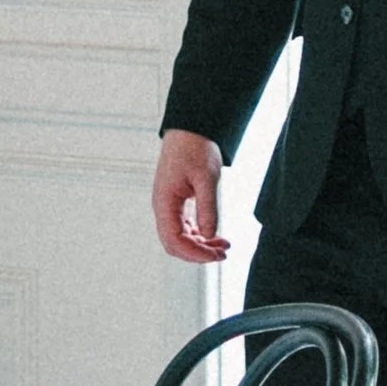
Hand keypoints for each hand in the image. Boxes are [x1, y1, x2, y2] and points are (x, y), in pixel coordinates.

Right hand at [152, 129, 229, 263]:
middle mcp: (163, 208)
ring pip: (180, 238)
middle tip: (222, 254)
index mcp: (164, 202)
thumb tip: (209, 235)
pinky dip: (200, 236)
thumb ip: (207, 208)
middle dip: (197, 253)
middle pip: (174, 244)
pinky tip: (216, 237)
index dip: (194, 252)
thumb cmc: (195, 148)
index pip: (174, 240)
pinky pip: (185, 228)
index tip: (215, 255)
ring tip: (223, 247)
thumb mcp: (206, 178)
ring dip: (200, 246)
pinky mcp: (177, 204)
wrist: (190, 130)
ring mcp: (169, 207)